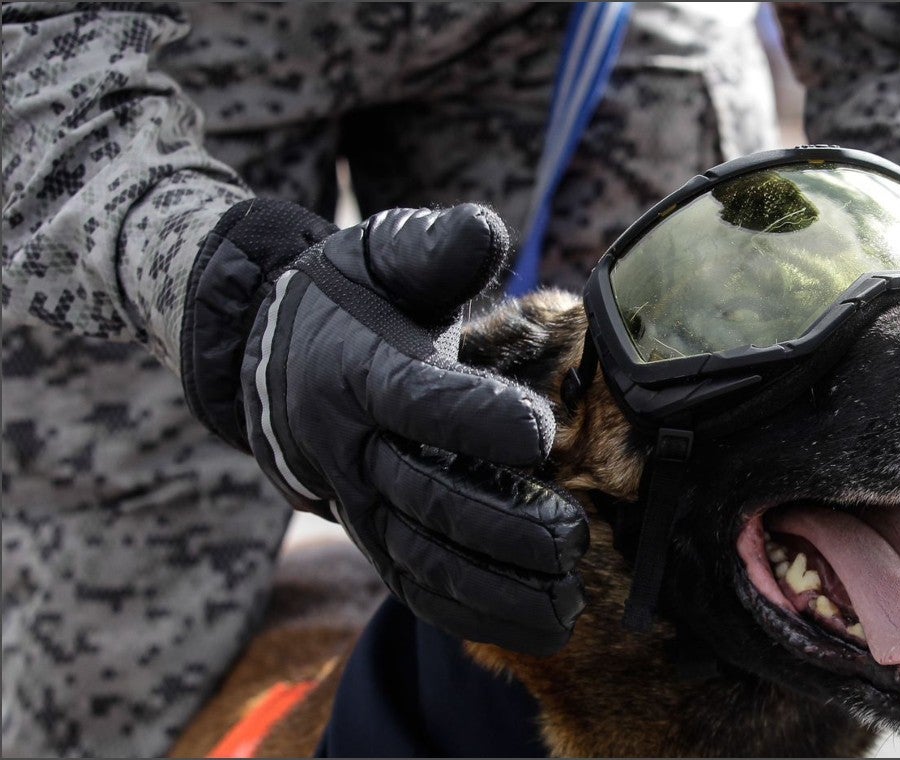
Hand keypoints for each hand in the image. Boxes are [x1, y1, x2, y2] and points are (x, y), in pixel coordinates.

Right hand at [182, 199, 587, 656]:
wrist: (277, 356)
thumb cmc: (352, 299)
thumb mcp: (380, 253)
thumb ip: (433, 246)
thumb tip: (485, 231)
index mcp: (358, 370)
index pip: (416, 401)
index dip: (476, 420)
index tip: (542, 432)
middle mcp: (350, 447)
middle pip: (426, 497)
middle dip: (504, 524)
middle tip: (576, 537)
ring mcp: (357, 502)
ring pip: (421, 561)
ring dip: (496, 590)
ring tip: (568, 603)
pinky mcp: (371, 537)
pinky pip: (416, 589)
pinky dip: (474, 615)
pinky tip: (538, 626)